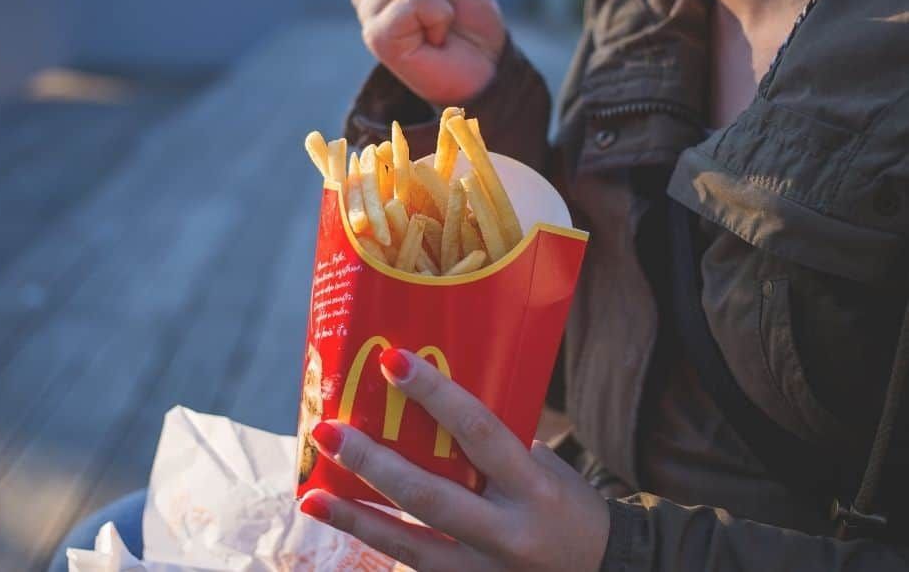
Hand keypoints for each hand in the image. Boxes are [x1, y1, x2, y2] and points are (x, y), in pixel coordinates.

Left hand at [300, 348, 609, 570]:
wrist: (600, 570)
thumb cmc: (567, 504)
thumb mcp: (543, 466)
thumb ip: (493, 443)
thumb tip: (433, 404)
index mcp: (533, 487)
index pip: (479, 431)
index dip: (435, 395)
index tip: (393, 361)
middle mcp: (508, 533)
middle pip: (428, 496)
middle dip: (372, 463)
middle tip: (329, 432)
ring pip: (409, 547)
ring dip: (355, 518)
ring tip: (311, 496)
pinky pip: (416, 568)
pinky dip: (378, 545)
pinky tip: (344, 523)